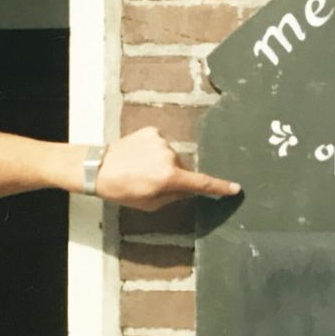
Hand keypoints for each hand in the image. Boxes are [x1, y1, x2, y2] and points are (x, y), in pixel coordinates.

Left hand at [94, 127, 240, 210]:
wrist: (99, 168)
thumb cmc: (122, 190)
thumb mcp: (149, 203)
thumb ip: (173, 197)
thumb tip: (189, 190)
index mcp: (170, 178)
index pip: (201, 183)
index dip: (220, 187)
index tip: (235, 188)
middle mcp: (170, 157)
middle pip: (183, 169)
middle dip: (174, 177)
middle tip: (150, 182)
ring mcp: (161, 142)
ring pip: (171, 156)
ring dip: (162, 163)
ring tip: (140, 169)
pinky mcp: (152, 131)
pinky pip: (160, 144)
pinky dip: (153, 151)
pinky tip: (138, 156)